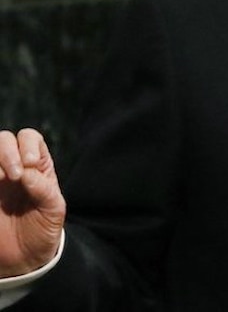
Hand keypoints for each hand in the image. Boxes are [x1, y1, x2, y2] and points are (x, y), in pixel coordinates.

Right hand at [0, 129, 65, 276]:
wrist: (22, 259)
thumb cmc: (42, 231)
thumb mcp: (53, 211)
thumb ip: (44, 190)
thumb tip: (27, 171)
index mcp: (35, 167)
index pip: (29, 138)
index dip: (27, 145)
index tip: (30, 165)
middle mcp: (11, 168)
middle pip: (3, 139)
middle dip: (6, 151)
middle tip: (13, 176)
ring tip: (0, 180)